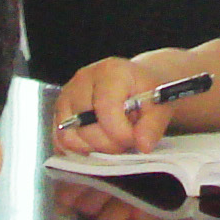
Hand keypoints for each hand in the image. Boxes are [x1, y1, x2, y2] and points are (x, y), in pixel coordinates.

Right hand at [51, 59, 178, 154]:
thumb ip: (153, 125)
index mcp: (110, 72)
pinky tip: (97, 141)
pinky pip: (60, 140)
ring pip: (68, 135)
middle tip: (124, 139)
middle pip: (84, 125)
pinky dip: (78, 148)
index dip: (120, 132)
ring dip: (92, 147)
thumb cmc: (144, 92)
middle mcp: (83, 79)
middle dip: (108, 142)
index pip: (105, 108)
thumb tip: (143, 144)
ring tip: (110, 138)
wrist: (134, 84)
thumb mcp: (159, 105)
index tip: (134, 138)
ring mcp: (67, 94)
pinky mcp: (60, 111)